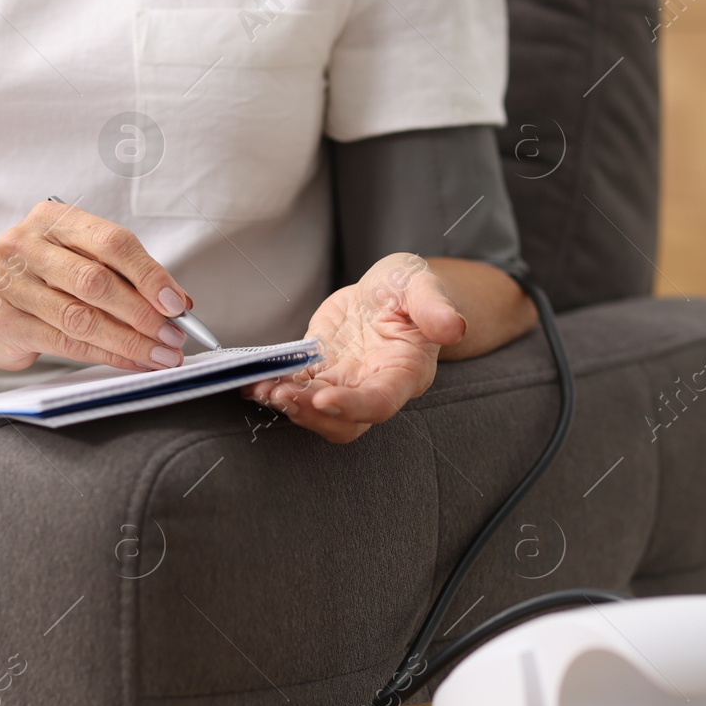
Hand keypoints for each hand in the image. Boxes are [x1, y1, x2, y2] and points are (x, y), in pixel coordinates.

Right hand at [0, 201, 192, 371]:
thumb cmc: (43, 279)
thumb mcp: (82, 259)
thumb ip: (126, 274)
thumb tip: (177, 303)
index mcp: (52, 219)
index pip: (112, 242)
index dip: (149, 275)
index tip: (176, 303)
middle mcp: (25, 245)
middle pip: (96, 282)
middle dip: (142, 313)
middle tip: (173, 335)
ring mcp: (9, 283)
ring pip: (81, 318)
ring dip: (129, 341)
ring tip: (159, 353)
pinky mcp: (4, 321)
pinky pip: (66, 343)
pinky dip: (106, 355)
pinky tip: (130, 361)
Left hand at [245, 254, 466, 443]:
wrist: (389, 290)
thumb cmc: (409, 288)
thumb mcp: (422, 284)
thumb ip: (434, 307)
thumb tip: (455, 326)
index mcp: (404, 372)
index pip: (380, 402)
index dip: (353, 406)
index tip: (323, 399)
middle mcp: (373, 387)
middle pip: (343, 420)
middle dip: (309, 413)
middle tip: (280, 394)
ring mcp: (344, 383)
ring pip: (315, 410)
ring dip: (286, 403)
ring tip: (259, 387)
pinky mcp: (320, 373)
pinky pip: (295, 388)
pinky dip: (271, 387)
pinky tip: (250, 381)